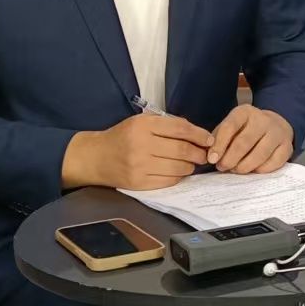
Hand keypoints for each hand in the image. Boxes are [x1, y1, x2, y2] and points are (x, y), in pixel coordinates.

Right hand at [63, 114, 213, 190]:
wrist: (96, 157)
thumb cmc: (122, 137)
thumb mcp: (141, 122)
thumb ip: (167, 125)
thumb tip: (197, 133)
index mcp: (143, 125)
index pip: (180, 128)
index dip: (199, 134)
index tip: (208, 139)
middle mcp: (141, 145)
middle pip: (182, 150)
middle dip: (199, 152)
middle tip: (205, 153)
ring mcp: (139, 166)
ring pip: (178, 167)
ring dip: (191, 166)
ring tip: (192, 162)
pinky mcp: (139, 183)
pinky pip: (169, 181)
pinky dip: (179, 176)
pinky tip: (178, 171)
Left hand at [208, 105, 294, 173]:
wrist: (274, 126)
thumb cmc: (244, 130)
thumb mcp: (230, 127)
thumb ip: (218, 139)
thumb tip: (210, 156)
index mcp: (245, 112)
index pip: (230, 127)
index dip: (219, 145)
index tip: (212, 159)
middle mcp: (263, 120)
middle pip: (244, 142)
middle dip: (230, 158)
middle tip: (222, 167)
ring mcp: (277, 133)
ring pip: (260, 154)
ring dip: (244, 166)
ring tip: (236, 170)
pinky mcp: (287, 147)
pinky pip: (273, 163)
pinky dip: (260, 170)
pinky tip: (252, 170)